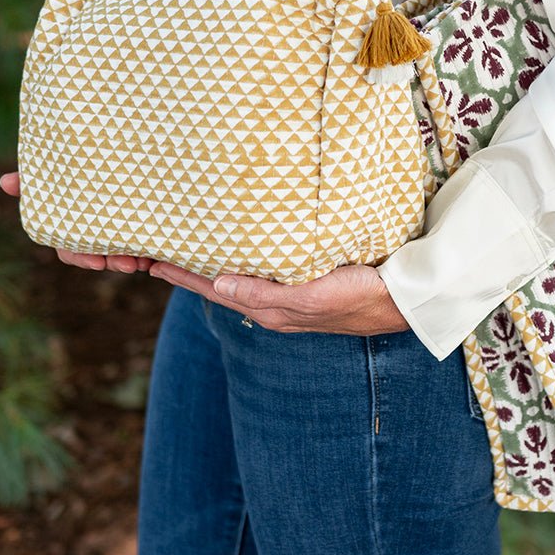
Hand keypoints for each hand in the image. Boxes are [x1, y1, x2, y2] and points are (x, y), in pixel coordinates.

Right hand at [0, 171, 154, 273]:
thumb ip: (36, 179)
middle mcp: (95, 230)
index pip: (72, 249)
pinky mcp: (144, 223)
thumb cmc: (83, 165)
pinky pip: (149, 242)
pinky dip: (155, 248)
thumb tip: (4, 182)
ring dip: (136, 257)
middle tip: (130, 264)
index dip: (83, 258)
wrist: (127, 153)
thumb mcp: (62, 170)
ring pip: (126, 252)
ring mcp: (120, 228)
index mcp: (73, 223)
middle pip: (101, 256)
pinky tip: (163, 251)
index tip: (98, 264)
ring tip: (148, 258)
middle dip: (114, 261)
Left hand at [149, 261, 410, 336]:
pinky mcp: (307, 284)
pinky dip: (244, 260)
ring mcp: (290, 296)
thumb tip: (218, 284)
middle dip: (191, 269)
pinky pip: (264, 271)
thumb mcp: (313, 296)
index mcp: (269, 309)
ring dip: (216, 264)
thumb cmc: (361, 296)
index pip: (213, 289)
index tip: (151, 257)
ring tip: (192, 245)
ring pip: (241, 278)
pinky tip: (243, 247)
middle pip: (221, 284)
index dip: (182, 274)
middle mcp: (274, 304)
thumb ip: (267, 293)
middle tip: (161, 247)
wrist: (404, 301)